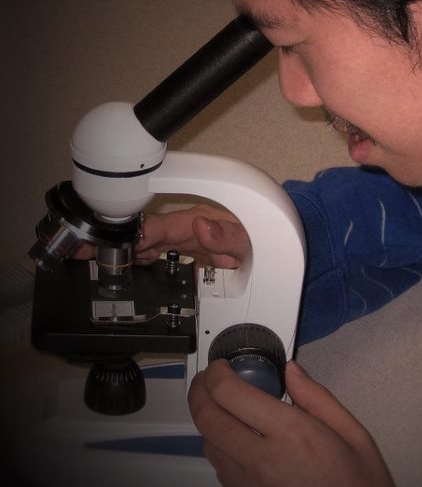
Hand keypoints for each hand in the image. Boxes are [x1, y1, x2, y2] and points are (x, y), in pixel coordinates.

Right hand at [73, 204, 249, 268]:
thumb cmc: (265, 234)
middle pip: (145, 233)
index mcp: (199, 221)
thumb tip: (202, 225)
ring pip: (148, 244)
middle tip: (79, 247)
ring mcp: (189, 240)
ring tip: (87, 255)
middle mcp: (190, 228)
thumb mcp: (254, 238)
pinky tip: (121, 265)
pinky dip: (139, 258)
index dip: (133, 234)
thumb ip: (229, 235)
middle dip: (114, 239)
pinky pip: (160, 253)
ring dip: (121, 250)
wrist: (277, 245)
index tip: (108, 240)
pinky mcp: (193, 251)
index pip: (159, 227)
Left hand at [189, 359, 406, 486]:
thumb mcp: (355, 434)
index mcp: (293, 435)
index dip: (217, 374)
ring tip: (232, 415)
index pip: (231, 394)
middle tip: (209, 381)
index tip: (222, 367)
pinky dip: (227, 456)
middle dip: (200, 392)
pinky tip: (248, 451)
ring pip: (211, 448)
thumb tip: (292, 371)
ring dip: (214, 425)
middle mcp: (263, 463)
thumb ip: (318, 398)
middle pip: (207, 419)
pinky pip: (224, 478)